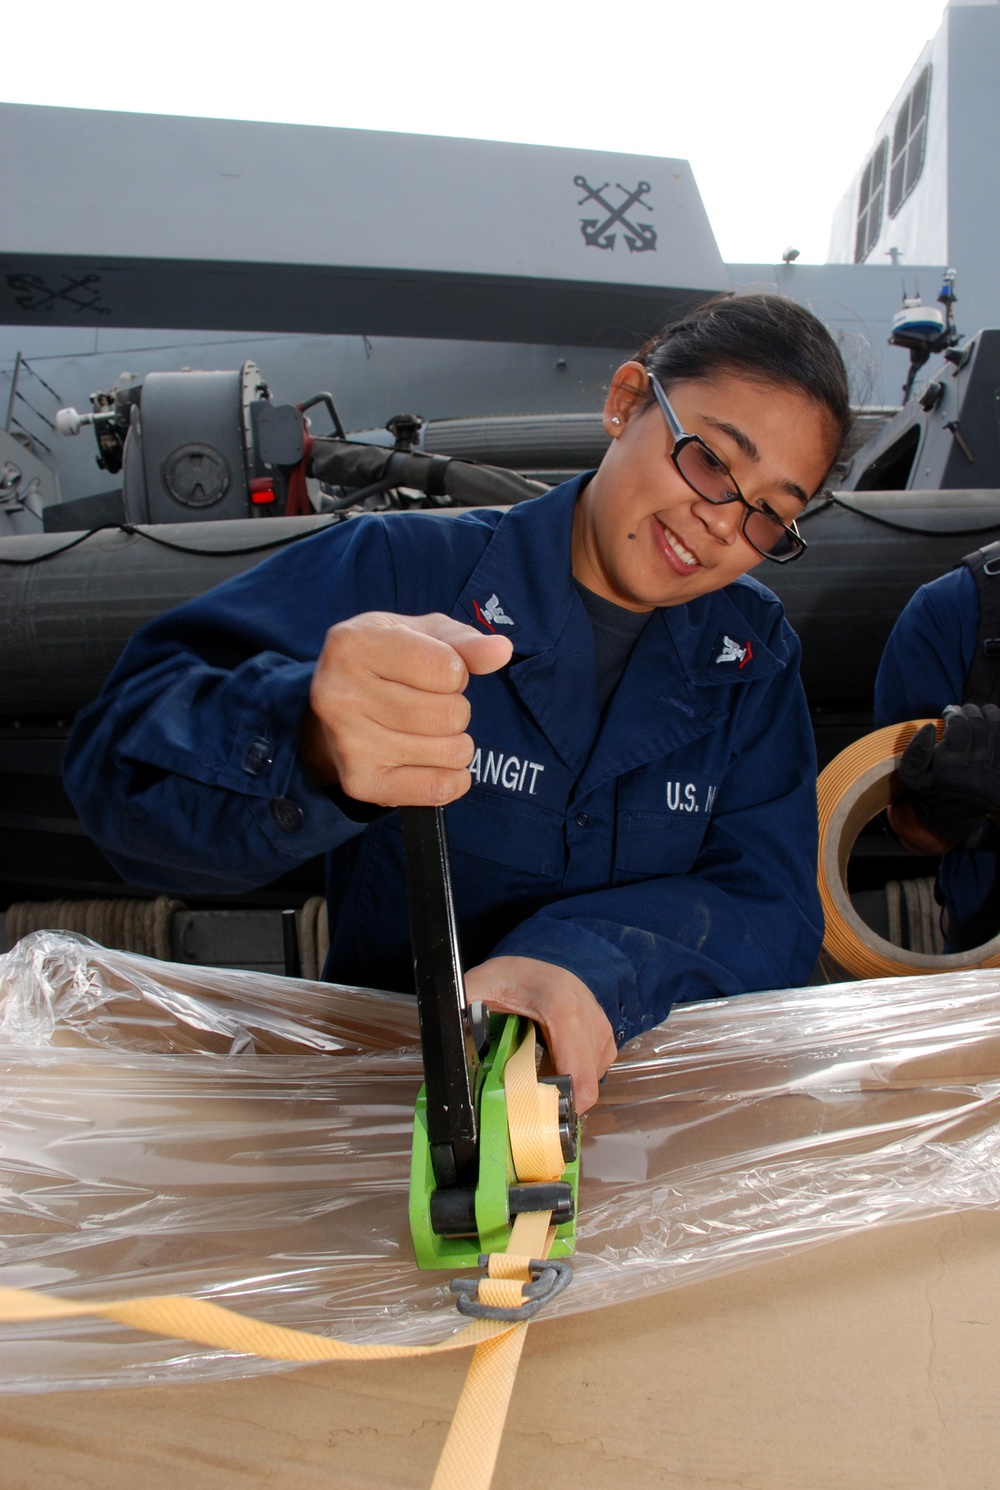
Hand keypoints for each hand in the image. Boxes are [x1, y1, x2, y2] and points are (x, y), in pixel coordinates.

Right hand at [301, 612, 511, 807]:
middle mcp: (341, 693)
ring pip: (449, 751)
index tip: (438, 672)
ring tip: (428, 731)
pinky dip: (453, 780)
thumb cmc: (389, 660)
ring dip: (454, 743)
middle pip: (451, 714)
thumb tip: (500, 651)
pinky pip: (436, 789)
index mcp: (355, 644)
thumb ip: (465, 641)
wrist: (336, 705)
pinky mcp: (360, 782)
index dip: (458, 673)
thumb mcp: (423, 634)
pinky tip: (438, 764)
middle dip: (457, 710)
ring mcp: (348, 742)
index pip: (447, 669)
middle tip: (432, 705)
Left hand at [464, 955, 617, 1112]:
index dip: (557, 1103)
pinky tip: (551, 1063)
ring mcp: (601, 1026)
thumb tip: (448, 1050)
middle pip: (584, 1085)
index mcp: (562, 1007)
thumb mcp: (475, 992)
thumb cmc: (505, 978)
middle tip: (527, 1098)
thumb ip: (460, 1018)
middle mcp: (590, 1016)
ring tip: (537, 1073)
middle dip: (557, 1099)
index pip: (578, 1074)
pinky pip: (594, 1070)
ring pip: (589, 1080)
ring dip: (565, 1086)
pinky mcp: (605, 1035)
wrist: (531, 964)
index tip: (531, 1112)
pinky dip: (573, 1075)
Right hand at [898, 703, 999, 847]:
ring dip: (991, 716)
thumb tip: (930, 727)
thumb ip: (916, 750)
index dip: (954, 714)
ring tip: (983, 710)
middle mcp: (976, 769)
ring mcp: (994, 772)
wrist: (951, 816)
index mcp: (951, 767)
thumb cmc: (930, 789)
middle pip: (980, 727)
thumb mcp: (912, 775)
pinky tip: (994, 722)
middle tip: (965, 709)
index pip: (959, 729)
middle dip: (972, 712)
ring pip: (997, 732)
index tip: (949, 711)